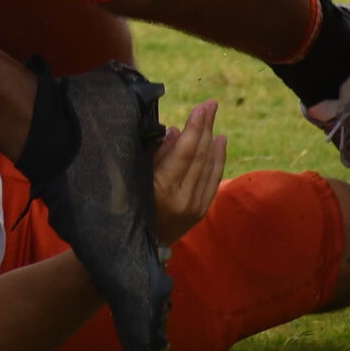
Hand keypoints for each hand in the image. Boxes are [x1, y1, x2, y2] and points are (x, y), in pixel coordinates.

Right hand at [150, 98, 224, 248]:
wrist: (140, 245)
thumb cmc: (130, 206)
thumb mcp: (136, 178)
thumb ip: (157, 156)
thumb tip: (175, 132)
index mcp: (163, 188)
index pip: (184, 152)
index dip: (194, 128)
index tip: (201, 107)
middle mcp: (183, 198)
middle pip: (199, 156)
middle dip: (205, 127)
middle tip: (211, 105)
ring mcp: (195, 206)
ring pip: (209, 166)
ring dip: (213, 140)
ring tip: (214, 119)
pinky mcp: (201, 210)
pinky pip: (213, 179)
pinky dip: (217, 159)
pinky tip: (219, 142)